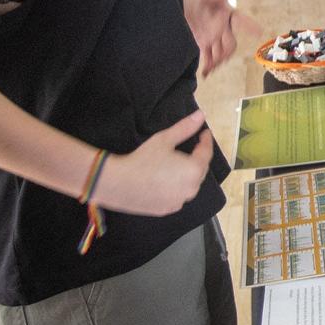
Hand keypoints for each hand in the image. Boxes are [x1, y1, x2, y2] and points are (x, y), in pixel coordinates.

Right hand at [96, 111, 215, 215]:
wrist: (118, 184)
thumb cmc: (142, 159)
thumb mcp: (164, 140)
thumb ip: (185, 128)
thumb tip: (201, 115)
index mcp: (193, 170)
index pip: (206, 153)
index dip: (206, 141)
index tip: (204, 133)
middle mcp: (191, 188)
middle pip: (200, 170)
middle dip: (198, 158)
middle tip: (194, 147)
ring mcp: (180, 201)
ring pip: (190, 185)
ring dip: (189, 174)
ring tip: (181, 164)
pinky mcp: (168, 209)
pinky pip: (179, 196)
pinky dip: (178, 187)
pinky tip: (169, 181)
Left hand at [184, 0, 262, 75]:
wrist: (179, 6)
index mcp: (227, 16)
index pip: (241, 21)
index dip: (250, 26)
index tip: (259, 31)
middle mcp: (224, 28)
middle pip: (230, 44)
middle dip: (225, 53)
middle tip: (218, 60)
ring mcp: (214, 37)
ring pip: (221, 53)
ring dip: (217, 62)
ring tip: (209, 69)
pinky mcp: (204, 43)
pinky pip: (209, 56)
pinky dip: (208, 66)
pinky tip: (205, 73)